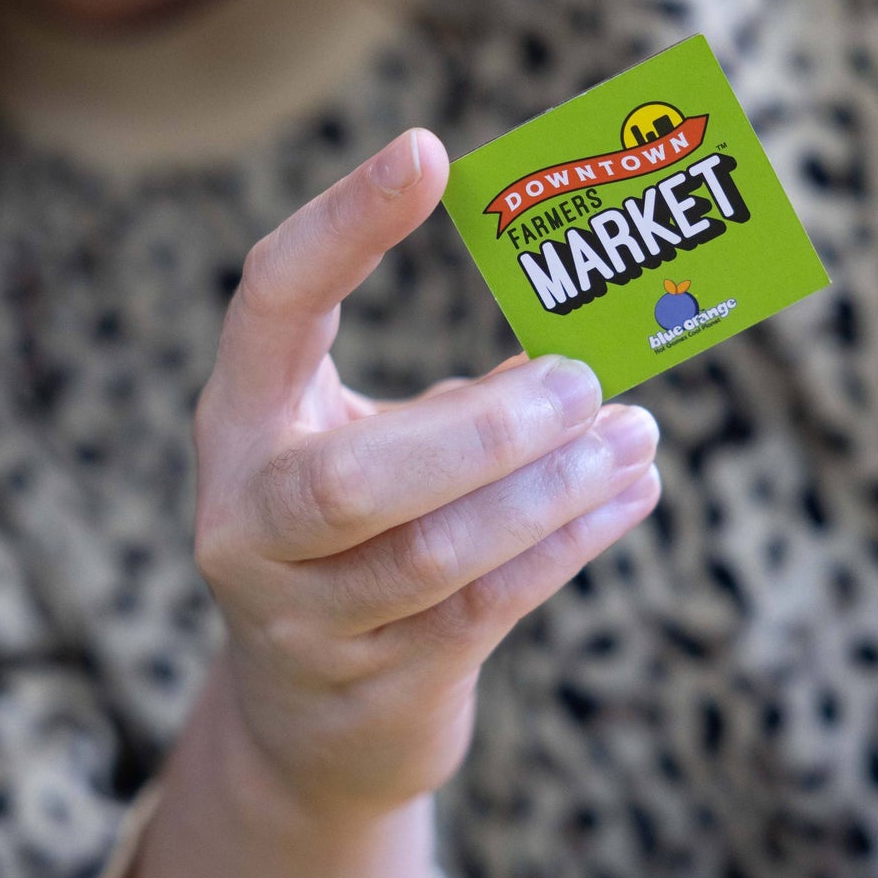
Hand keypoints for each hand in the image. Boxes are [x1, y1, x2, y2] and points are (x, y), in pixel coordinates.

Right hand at [193, 127, 661, 817]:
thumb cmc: (352, 543)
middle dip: (485, 430)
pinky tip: (632, 493)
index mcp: (241, 422)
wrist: (309, 725)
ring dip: (550, 490)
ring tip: (636, 432)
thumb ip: (446, 399)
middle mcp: (247, 521)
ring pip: (432, 557)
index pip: (271, 306)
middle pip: (352, 480)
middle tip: (585, 379)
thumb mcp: (364, 450)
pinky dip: (568, 546)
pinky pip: (484, 610)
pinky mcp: (373, 685)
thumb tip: (578, 345)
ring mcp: (301, 617)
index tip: (429, 152)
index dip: (341, 226)